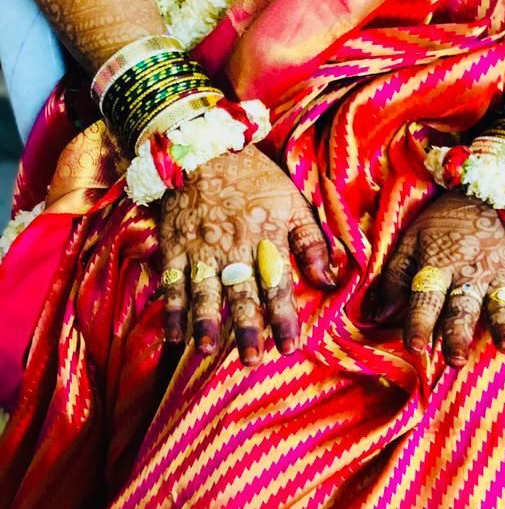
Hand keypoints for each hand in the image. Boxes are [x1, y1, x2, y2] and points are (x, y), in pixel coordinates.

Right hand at [160, 145, 337, 364]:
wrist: (203, 147)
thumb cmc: (254, 178)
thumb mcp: (293, 201)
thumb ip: (313, 243)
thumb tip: (330, 280)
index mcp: (265, 237)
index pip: (277, 284)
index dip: (284, 317)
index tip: (289, 347)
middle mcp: (232, 247)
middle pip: (240, 294)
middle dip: (246, 329)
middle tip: (252, 361)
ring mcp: (199, 249)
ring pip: (203, 291)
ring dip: (205, 322)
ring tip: (207, 350)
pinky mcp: (173, 247)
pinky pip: (170, 283)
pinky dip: (170, 311)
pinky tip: (172, 337)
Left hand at [363, 191, 504, 365]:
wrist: (501, 185)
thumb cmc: (449, 220)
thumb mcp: (414, 238)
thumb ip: (394, 277)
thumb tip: (375, 316)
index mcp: (439, 265)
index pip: (426, 299)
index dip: (419, 322)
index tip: (415, 347)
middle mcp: (471, 274)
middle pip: (463, 308)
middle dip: (459, 334)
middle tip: (456, 360)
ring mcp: (503, 276)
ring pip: (502, 306)